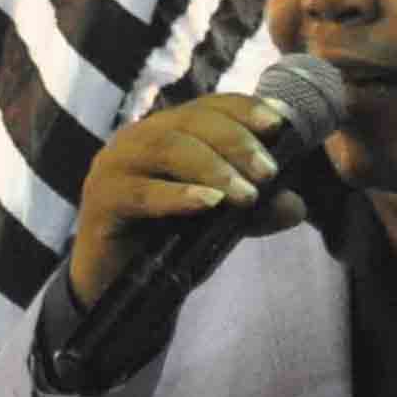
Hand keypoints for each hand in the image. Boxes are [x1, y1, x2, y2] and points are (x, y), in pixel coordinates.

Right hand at [69, 91, 309, 310]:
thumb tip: (295, 204)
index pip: (208, 107)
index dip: (244, 109)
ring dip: (212, 168)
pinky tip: (209, 203)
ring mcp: (115, 165)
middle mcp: (139, 139)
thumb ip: (255, 211)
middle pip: (190, 123)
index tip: (279, 123)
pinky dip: (178, 195)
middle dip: (236, 142)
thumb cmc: (168, 245)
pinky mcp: (101, 199)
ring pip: (167, 149)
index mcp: (168, 132)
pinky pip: (141, 192)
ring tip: (246, 194)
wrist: (119, 289)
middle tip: (268, 172)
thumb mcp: (221, 225)